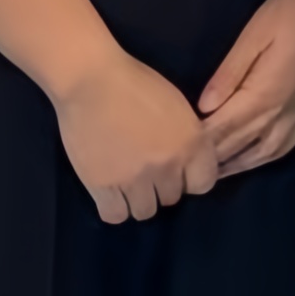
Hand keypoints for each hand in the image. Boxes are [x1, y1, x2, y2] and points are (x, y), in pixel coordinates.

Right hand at [52, 49, 221, 223]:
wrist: (91, 80)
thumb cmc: (135, 83)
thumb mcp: (177, 106)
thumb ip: (188, 138)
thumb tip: (189, 163)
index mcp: (192, 142)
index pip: (204, 184)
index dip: (190, 179)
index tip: (178, 171)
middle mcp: (168, 166)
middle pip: (171, 199)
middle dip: (161, 186)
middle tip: (145, 169)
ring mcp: (135, 179)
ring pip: (144, 212)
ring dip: (138, 199)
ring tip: (127, 181)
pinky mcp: (102, 186)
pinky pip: (115, 215)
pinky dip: (114, 207)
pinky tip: (111, 192)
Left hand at [192, 0, 294, 176]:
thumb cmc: (287, 13)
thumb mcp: (252, 36)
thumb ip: (228, 75)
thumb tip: (203, 108)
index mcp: (265, 94)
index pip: (223, 129)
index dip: (198, 143)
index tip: (172, 152)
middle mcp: (282, 113)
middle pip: (239, 145)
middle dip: (210, 160)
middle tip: (182, 169)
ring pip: (261, 154)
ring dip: (235, 166)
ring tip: (210, 174)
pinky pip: (282, 148)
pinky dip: (261, 159)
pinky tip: (249, 160)